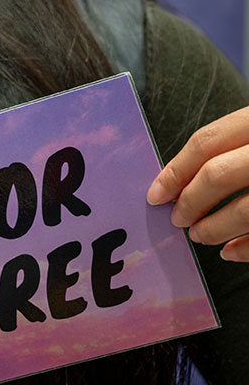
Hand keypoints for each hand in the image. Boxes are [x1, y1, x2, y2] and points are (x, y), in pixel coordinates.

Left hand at [148, 106, 248, 260]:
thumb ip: (230, 145)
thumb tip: (179, 180)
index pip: (207, 142)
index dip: (175, 171)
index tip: (154, 195)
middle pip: (218, 175)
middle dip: (190, 201)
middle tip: (177, 219)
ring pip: (245, 210)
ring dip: (214, 228)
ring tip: (199, 236)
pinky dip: (247, 248)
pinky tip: (230, 252)